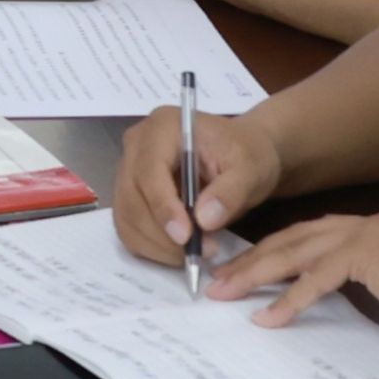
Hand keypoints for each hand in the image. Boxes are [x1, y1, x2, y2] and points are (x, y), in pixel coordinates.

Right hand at [104, 103, 294, 268]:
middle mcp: (137, 146)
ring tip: (197, 251)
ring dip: (158, 245)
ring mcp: (128, 171)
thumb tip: (204, 219)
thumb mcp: (250, 169)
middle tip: (202, 251)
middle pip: (132, 197)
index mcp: (162, 127)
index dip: (163, 206)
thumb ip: (229, 192)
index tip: (185, 237)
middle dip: (163, 233)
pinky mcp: (129, 196)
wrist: (243, 155)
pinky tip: (180, 250)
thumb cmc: (247, 154)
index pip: (149, 170)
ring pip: (127, 218)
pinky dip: (152, 247)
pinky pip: (129, 228)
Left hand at [212, 209, 378, 333]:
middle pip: (292, 238)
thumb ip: (370, 282)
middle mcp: (363, 225)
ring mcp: (364, 236)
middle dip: (251, 259)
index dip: (273, 251)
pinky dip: (288, 298)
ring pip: (295, 252)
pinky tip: (268, 317)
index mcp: (371, 229)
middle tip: (217, 279)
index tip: (244, 267)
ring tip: (225, 293)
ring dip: (256, 273)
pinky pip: (316, 278)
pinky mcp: (366, 256)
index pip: (309, 235)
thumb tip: (340, 298)